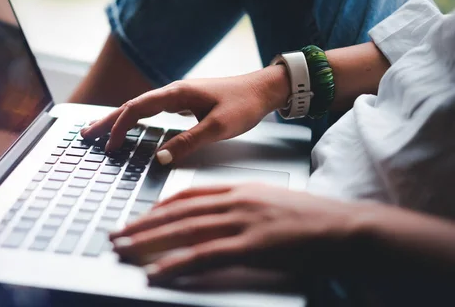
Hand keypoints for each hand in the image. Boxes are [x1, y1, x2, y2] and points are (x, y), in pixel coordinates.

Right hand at [81, 65, 289, 163]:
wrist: (264, 89)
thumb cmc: (244, 105)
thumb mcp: (218, 127)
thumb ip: (188, 142)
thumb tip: (160, 159)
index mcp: (176, 93)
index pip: (137, 109)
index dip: (119, 127)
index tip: (109, 147)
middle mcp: (173, 91)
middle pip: (131, 105)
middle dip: (107, 120)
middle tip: (85, 135)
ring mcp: (178, 96)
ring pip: (140, 107)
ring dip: (119, 119)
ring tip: (100, 132)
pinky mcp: (185, 102)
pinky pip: (152, 110)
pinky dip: (135, 119)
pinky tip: (132, 127)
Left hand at [110, 184, 362, 285]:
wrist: (345, 225)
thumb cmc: (311, 218)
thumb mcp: (271, 203)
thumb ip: (242, 207)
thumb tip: (219, 219)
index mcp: (239, 190)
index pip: (189, 196)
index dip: (160, 207)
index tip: (141, 217)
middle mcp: (235, 201)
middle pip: (178, 212)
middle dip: (143, 224)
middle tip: (117, 233)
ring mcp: (242, 222)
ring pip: (184, 231)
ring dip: (148, 242)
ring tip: (123, 250)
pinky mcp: (251, 246)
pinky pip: (204, 255)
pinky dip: (175, 264)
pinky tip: (156, 272)